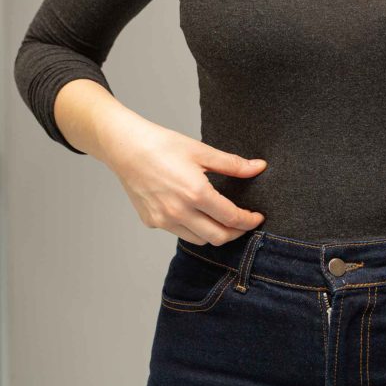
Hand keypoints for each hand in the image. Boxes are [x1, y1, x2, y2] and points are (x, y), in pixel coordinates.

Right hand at [101, 119, 266, 245]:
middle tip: (244, 223)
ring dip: (215, 234)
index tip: (257, 217)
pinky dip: (193, 229)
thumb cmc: (162, 145)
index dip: (249, 221)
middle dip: (236, 233)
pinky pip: (179, 233)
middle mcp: (179, 212)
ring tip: (223, 220)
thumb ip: (233, 165)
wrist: (125, 147)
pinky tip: (196, 214)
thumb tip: (259, 167)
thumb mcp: (202, 151)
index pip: (232, 218)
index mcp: (196, 193)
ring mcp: (164, 220)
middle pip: (218, 237)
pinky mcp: (152, 221)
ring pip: (199, 240)